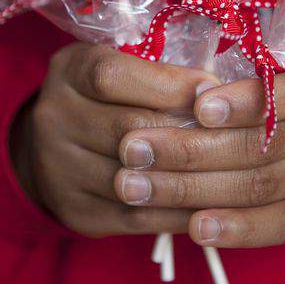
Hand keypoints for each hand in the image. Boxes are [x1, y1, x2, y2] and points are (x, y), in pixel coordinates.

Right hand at [10, 43, 216, 236]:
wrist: (54, 148)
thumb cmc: (110, 98)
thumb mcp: (124, 67)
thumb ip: (161, 74)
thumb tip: (219, 90)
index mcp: (69, 71)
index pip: (112, 75)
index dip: (167, 84)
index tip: (211, 89)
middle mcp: (53, 118)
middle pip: (128, 128)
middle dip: (187, 132)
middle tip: (231, 134)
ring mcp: (59, 169)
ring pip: (135, 178)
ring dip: (189, 177)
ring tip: (231, 171)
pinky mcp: (76, 211)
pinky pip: (137, 216)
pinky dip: (179, 212)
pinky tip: (211, 205)